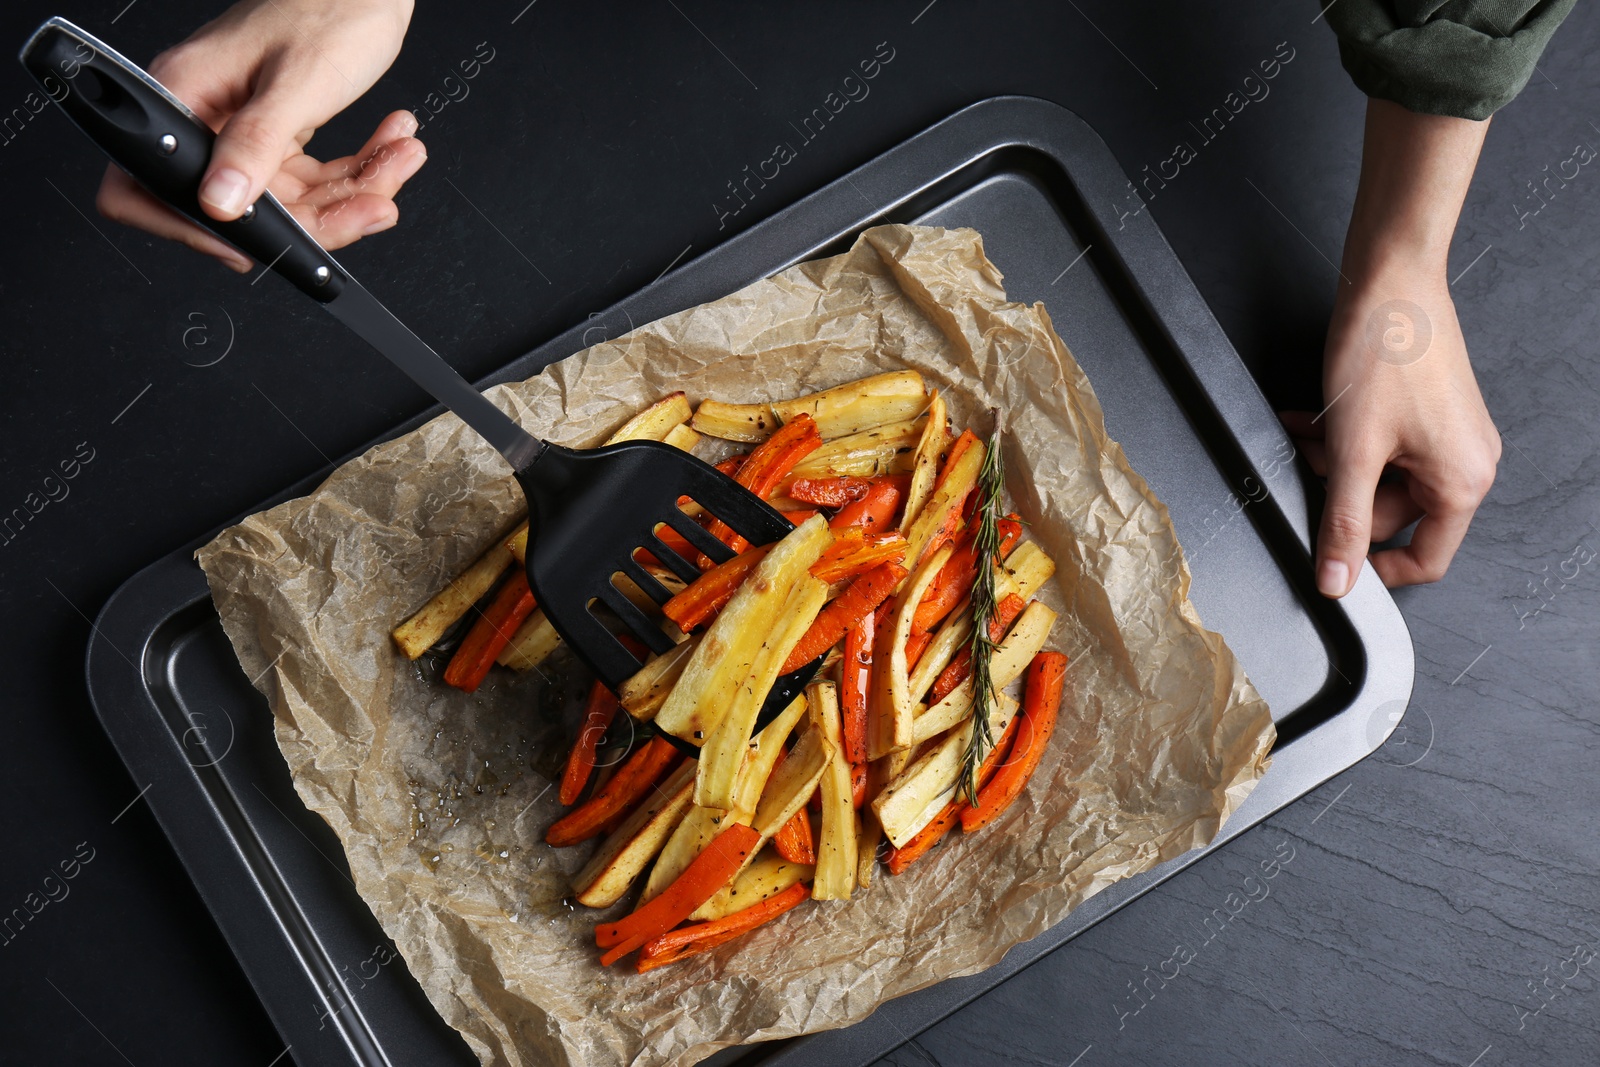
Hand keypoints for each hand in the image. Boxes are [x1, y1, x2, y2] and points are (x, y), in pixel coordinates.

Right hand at [94, 0, 421, 271]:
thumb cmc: (327, 4)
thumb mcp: (297, 82)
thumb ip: (257, 145)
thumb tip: (219, 204)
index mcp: (186, 96)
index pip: (152, 187)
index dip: (196, 229)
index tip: (254, 247)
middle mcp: (210, 117)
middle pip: (248, 209)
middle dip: (322, 214)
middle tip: (371, 205)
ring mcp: (250, 128)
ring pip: (296, 200)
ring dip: (356, 189)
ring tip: (398, 160)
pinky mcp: (285, 131)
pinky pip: (319, 176)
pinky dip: (361, 169)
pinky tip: (391, 146)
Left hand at [1280, 99, 1499, 596]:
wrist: (1390, 279)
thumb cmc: (1384, 353)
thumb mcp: (1352, 451)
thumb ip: (1342, 523)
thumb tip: (1336, 581)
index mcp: (1463, 483)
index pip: (1426, 558)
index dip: (1375, 569)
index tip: (1333, 566)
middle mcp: (1467, 462)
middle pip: (1395, 515)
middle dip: (1341, 497)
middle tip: (1303, 474)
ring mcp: (1449, 436)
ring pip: (1380, 477)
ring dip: (1334, 464)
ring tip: (1303, 437)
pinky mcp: (1428, 412)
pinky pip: (1382, 446)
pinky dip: (1345, 440)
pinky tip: (1308, 420)